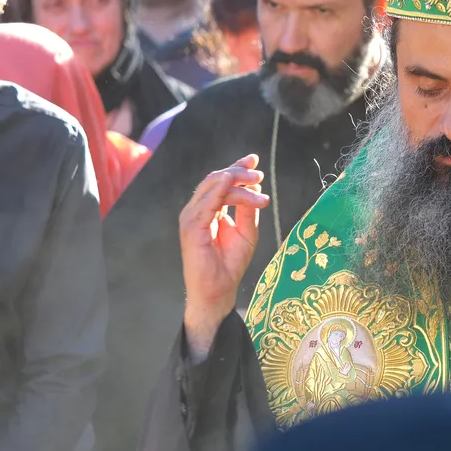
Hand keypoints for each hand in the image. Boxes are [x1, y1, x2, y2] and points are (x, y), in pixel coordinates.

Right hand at [179, 155, 269, 360]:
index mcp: (208, 210)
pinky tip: (232, 182)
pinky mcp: (191, 228)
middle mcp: (197, 210)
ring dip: (236, 180)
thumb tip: (254, 187)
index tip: (254, 159)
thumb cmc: (230, 264)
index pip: (220, 182)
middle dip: (238, 172)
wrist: (218, 290)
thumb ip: (248, 209)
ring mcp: (191, 218)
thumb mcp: (246, 231)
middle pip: (215, 179)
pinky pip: (206, 202)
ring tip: (256, 182)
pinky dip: (220, 190)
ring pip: (213, 187)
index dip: (236, 167)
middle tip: (259, 175)